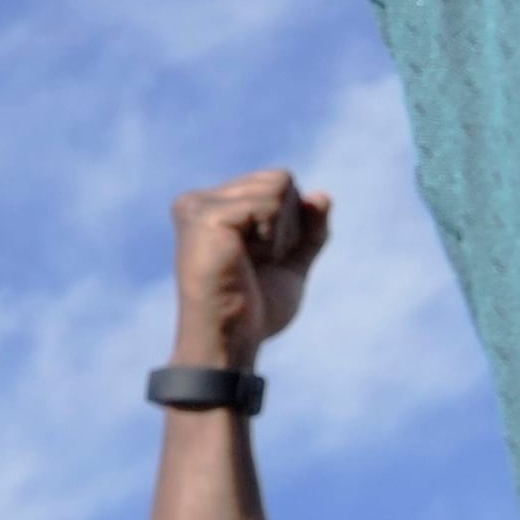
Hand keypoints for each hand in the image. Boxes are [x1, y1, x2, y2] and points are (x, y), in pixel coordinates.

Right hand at [170, 170, 328, 370]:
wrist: (232, 341)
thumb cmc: (255, 310)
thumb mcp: (292, 263)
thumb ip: (309, 230)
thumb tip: (321, 196)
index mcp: (213, 209)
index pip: (279, 183)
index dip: (290, 225)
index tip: (261, 261)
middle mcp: (198, 201)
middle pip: (281, 179)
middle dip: (287, 225)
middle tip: (256, 263)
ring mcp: (198, 206)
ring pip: (280, 186)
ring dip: (280, 233)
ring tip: (249, 263)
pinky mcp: (205, 215)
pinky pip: (272, 201)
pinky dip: (273, 236)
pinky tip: (245, 260)